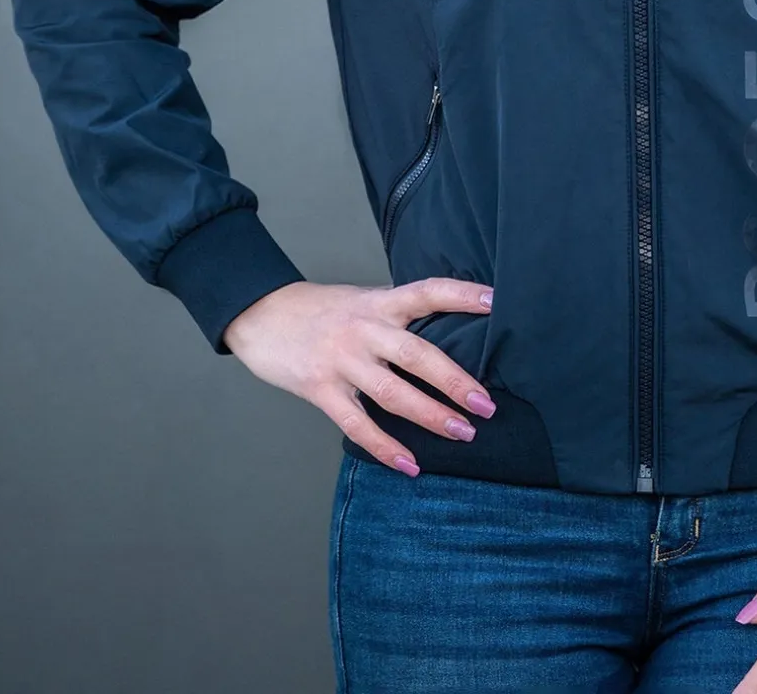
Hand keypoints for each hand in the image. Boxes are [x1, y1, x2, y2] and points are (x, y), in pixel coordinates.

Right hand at [220, 278, 496, 475]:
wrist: (261, 313)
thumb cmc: (321, 310)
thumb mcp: (362, 299)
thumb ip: (396, 315)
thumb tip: (446, 332)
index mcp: (379, 302)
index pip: (427, 292)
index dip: (461, 295)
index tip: (496, 302)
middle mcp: (364, 329)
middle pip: (417, 354)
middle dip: (455, 381)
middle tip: (487, 404)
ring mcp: (341, 360)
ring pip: (393, 393)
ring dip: (431, 416)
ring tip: (463, 434)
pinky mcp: (320, 389)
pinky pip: (357, 424)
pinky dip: (385, 446)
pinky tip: (410, 464)